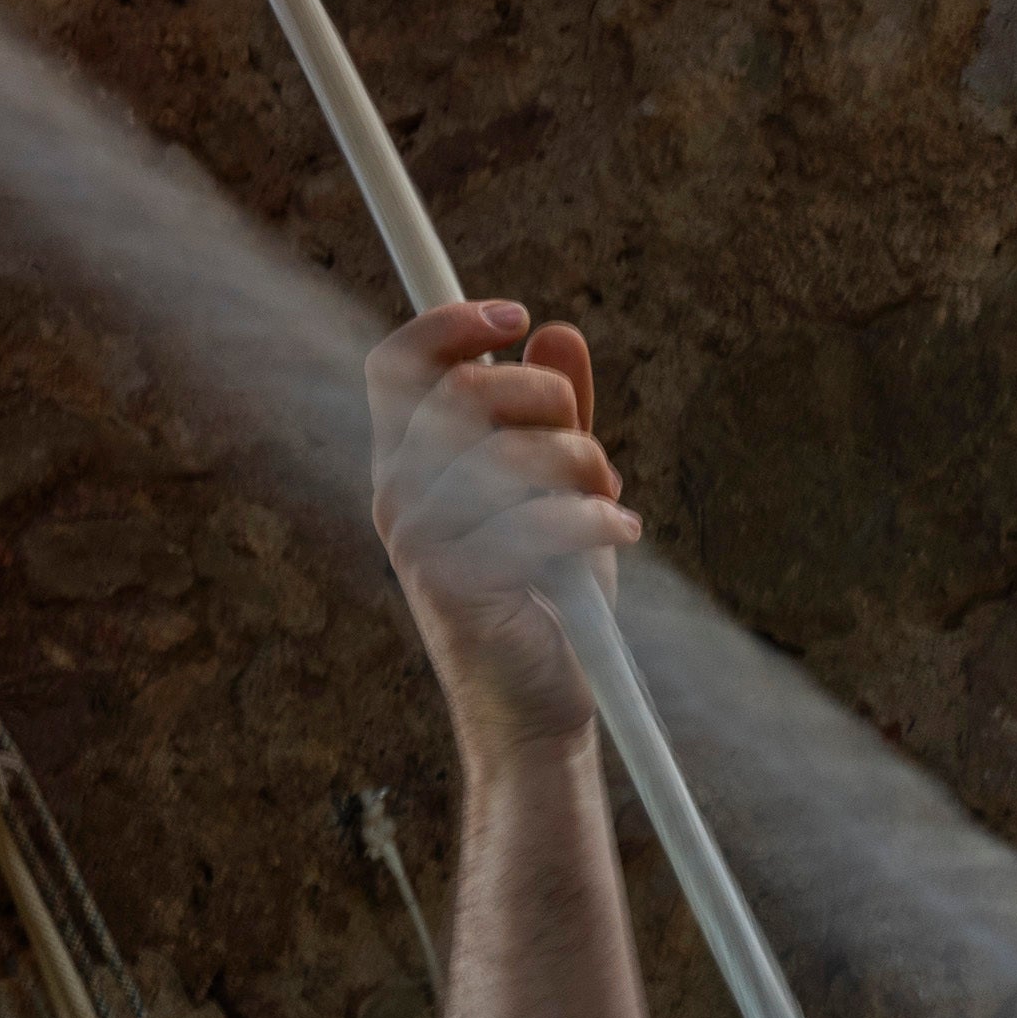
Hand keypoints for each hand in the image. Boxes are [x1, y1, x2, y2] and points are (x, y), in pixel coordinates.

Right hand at [366, 302, 630, 768]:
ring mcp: (417, 540)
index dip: (450, 321)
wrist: (538, 704)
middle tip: (587, 443)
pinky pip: (536, 518)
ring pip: (509, 451)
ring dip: (582, 466)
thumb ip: (552, 413)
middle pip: (463, 388)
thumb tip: (557, 333)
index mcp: (409, 464)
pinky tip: (619, 536)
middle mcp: (398, 494)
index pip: (397, 363)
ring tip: (607, 501)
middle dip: (547, 398)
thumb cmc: (543, 594)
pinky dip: (595, 521)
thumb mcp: (553, 487)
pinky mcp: (454, 585)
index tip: (517, 313)